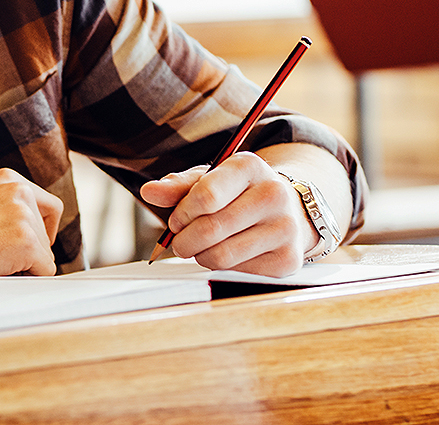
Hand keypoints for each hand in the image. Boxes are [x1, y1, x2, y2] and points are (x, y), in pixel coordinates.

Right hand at [0, 168, 63, 276]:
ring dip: (23, 264)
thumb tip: (37, 234)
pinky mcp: (26, 240)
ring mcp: (24, 214)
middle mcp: (20, 190)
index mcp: (9, 178)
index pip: (49, 207)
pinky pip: (43, 272)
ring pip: (45, 255)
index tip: (20, 243)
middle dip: (29, 250)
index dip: (41, 230)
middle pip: (49, 234)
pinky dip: (24, 278)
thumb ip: (6, 208)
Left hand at [139, 152, 315, 276]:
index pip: (206, 196)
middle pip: (211, 229)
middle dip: (184, 240)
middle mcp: (274, 194)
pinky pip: (238, 272)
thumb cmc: (237, 193)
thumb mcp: (208, 180)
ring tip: (201, 247)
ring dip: (200, 256)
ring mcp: (286, 228)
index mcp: (249, 166)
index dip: (182, 213)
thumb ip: (177, 186)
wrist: (287, 209)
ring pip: (221, 256)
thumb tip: (149, 191)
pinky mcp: (289, 260)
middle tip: (179, 241)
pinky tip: (228, 252)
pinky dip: (223, 266)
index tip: (176, 220)